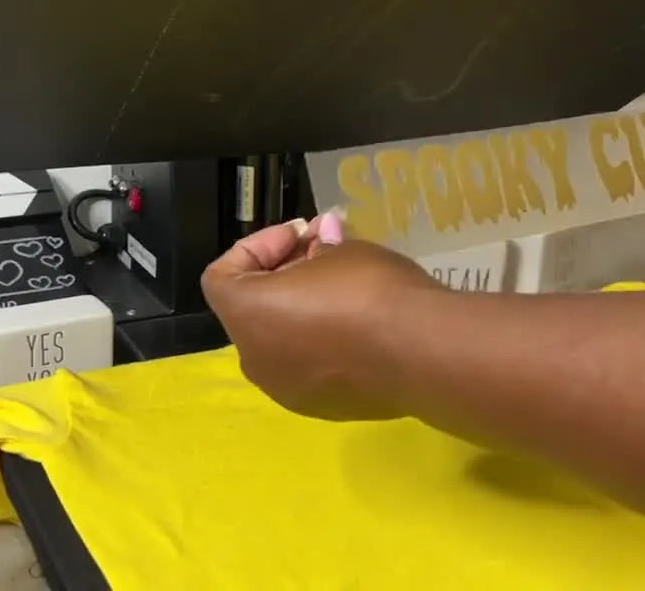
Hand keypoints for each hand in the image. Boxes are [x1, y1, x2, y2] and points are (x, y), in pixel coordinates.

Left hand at [200, 215, 444, 419]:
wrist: (422, 353)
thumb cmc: (370, 290)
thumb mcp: (343, 251)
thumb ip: (321, 246)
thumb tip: (322, 240)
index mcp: (247, 315)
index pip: (222, 276)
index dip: (256, 246)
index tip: (300, 235)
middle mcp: (255, 359)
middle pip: (251, 310)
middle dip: (282, 276)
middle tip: (324, 253)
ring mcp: (286, 390)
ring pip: (279, 342)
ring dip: (300, 312)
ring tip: (344, 289)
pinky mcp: (320, 408)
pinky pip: (307, 367)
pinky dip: (320, 343)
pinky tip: (359, 328)